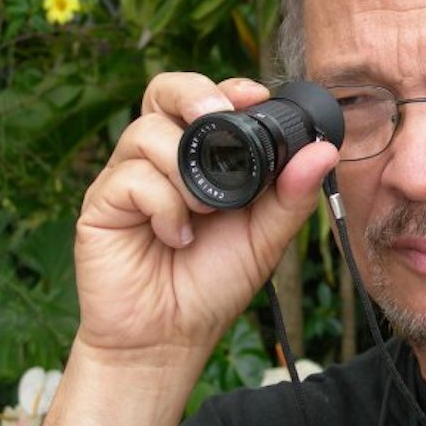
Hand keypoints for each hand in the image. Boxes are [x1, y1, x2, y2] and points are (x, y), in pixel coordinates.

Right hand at [74, 72, 338, 358]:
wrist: (170, 337)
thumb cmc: (214, 283)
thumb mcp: (265, 237)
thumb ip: (291, 194)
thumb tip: (324, 150)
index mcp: (202, 157)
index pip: (205, 100)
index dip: (226, 89)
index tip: (254, 97)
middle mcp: (162, 158)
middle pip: (163, 91)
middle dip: (194, 94)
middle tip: (218, 116)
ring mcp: (128, 177)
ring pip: (148, 132)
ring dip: (186, 171)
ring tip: (204, 213)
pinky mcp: (101, 203)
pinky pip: (131, 178)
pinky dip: (164, 205)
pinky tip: (175, 236)